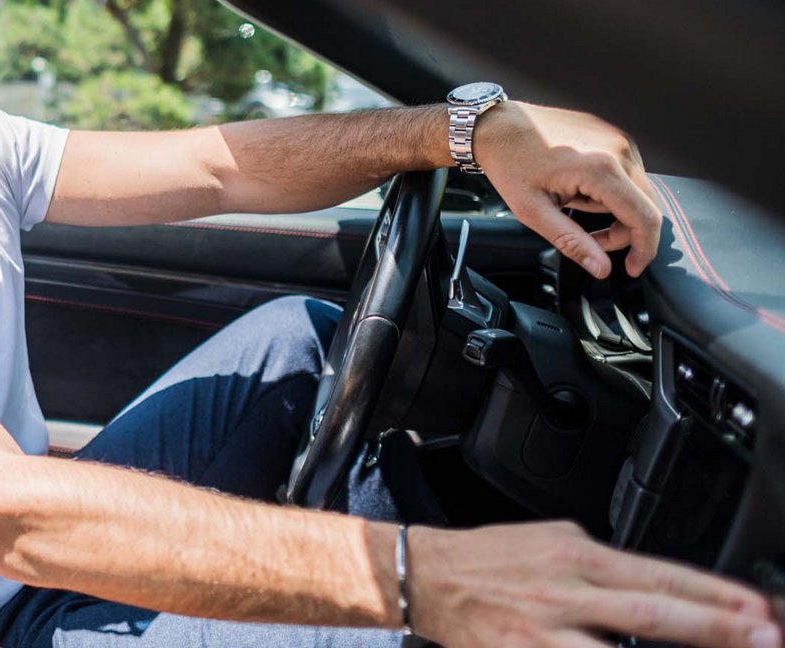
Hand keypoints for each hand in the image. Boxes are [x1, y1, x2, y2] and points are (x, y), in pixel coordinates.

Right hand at [411, 521, 779, 647]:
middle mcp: (567, 594)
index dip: (715, 593)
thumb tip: (649, 578)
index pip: (662, 574)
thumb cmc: (487, 558)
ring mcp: (547, 631)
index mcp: (578, 558)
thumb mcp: (552, 539)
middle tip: (765, 636)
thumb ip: (602, 560)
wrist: (423, 576)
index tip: (758, 608)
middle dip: (716, 627)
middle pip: (654, 612)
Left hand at [473, 101, 661, 278]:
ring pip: (637, 191)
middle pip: (646, 206)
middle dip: (625, 232)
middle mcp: (618, 150)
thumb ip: (572, 242)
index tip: (632, 267)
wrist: (498, 124)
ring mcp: (618, 138)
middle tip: (593, 240)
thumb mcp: (533, 211)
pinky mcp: (613, 134)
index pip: (645, 218)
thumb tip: (602, 268)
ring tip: (574, 203)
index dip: (645, 249)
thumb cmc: (510, 162)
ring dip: (616, 209)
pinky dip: (612, 190)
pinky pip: (628, 173)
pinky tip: (580, 187)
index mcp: (601, 168)